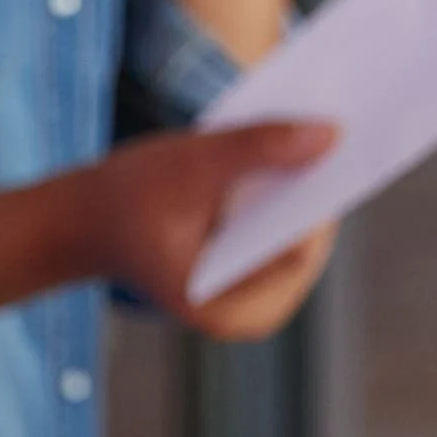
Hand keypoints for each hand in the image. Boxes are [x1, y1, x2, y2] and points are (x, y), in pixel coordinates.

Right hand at [77, 120, 338, 339]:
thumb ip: (258, 147)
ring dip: (313, 183)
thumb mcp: (189, 164)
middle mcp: (252, 313)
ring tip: (333, 125)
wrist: (87, 222)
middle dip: (322, 184)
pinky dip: (294, 187)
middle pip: (310, 239)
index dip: (323, 193)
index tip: (348, 139)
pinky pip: (292, 224)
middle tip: (348, 123)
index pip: (300, 248)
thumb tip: (334, 134)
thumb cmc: (128, 198)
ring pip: (306, 229)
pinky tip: (305, 142)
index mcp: (226, 309)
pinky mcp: (261, 270)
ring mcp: (260, 296)